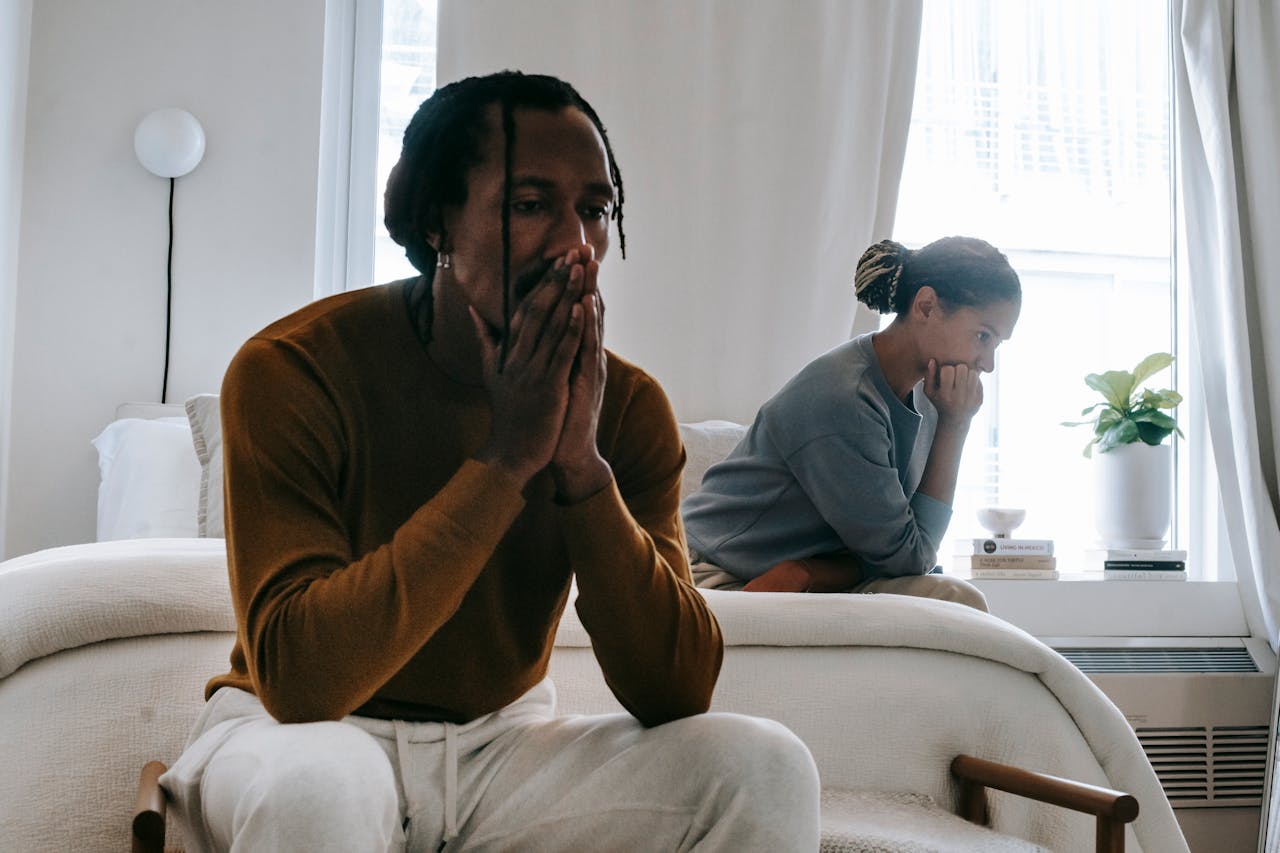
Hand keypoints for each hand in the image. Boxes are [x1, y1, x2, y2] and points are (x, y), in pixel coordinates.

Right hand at [472, 254, 584, 484]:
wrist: (510, 452)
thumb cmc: (507, 412)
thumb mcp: (490, 371)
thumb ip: (485, 339)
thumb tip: (473, 310)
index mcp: (507, 350)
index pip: (525, 307)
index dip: (543, 282)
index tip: (558, 259)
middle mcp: (517, 355)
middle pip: (539, 309)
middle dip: (557, 279)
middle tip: (573, 252)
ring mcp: (531, 370)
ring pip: (552, 325)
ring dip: (568, 295)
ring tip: (581, 268)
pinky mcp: (547, 386)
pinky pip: (561, 352)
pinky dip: (573, 329)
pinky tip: (583, 308)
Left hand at [551, 246, 611, 501]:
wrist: (567, 451)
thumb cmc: (557, 414)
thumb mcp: (550, 377)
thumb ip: (547, 353)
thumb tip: (538, 331)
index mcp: (574, 352)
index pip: (576, 310)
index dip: (574, 283)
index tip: (569, 255)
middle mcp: (586, 355)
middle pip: (587, 310)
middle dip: (586, 278)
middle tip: (585, 248)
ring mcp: (589, 366)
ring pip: (591, 324)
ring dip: (590, 292)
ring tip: (589, 265)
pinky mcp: (587, 381)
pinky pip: (588, 348)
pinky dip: (587, 325)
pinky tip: (586, 304)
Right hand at [923, 359, 982, 426]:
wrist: (955, 420)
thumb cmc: (940, 402)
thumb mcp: (929, 392)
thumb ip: (929, 376)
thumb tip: (932, 360)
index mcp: (945, 394)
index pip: (948, 370)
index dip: (946, 369)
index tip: (945, 375)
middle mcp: (959, 397)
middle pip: (962, 368)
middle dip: (958, 369)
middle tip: (955, 375)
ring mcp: (971, 399)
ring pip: (973, 372)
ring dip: (967, 373)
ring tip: (962, 379)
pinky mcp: (980, 399)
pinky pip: (979, 381)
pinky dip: (973, 381)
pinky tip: (968, 386)